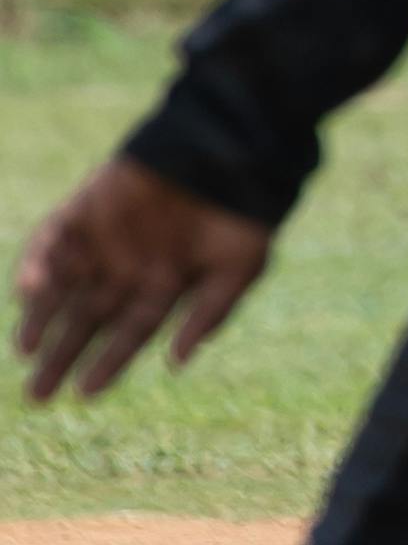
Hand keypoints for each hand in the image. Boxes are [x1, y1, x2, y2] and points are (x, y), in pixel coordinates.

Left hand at [15, 157, 272, 403]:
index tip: (85, 393)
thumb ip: (209, 314)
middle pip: (87, 320)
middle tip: (37, 394)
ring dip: (41, 320)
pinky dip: (38, 264)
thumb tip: (176, 363)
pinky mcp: (84, 209)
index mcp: (164, 286)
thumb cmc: (243, 212)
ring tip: (26, 350)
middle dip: (62, 357)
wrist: (230, 149)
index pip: (128, 333)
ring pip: (62, 288)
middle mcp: (127, 267)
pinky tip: (29, 292)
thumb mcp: (238, 269)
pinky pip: (51, 240)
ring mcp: (103, 239)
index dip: (107, 364)